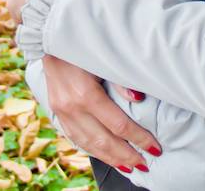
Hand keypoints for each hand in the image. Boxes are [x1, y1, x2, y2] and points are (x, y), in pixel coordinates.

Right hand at [43, 55, 160, 175]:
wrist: (50, 38)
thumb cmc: (83, 45)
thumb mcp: (104, 57)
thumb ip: (121, 80)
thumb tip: (139, 98)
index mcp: (86, 94)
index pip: (119, 125)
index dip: (139, 138)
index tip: (155, 147)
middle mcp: (72, 107)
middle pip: (104, 141)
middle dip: (127, 155)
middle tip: (146, 163)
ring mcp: (62, 112)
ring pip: (89, 145)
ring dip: (111, 158)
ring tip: (129, 166)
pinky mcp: (57, 112)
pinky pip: (76, 138)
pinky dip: (93, 150)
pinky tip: (105, 156)